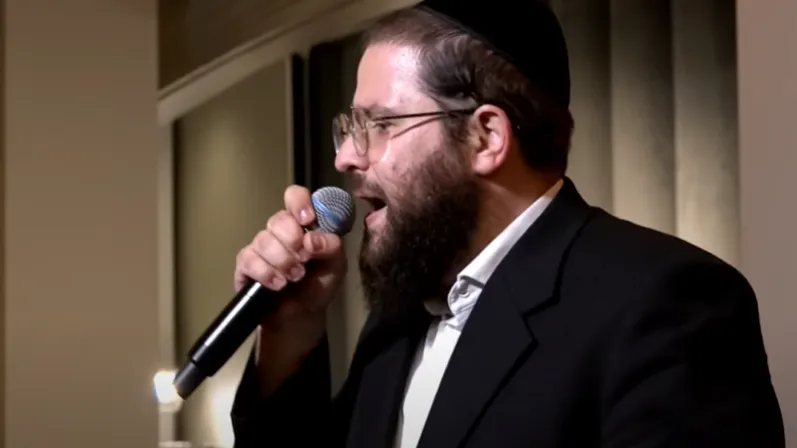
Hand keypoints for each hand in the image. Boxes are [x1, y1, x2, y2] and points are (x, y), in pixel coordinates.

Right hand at [234, 185, 346, 334]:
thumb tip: (312, 239)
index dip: (300, 203)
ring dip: (283, 261)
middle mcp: (281, 231)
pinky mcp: (246, 264)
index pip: (295, 197)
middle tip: (304, 260)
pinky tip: (278, 284)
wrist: (301, 316)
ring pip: (264, 240)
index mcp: (303, 224)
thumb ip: (331, 247)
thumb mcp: (336, 266)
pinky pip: (249, 259)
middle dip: (293, 241)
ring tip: (295, 278)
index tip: (308, 220)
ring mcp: (262, 246)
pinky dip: (266, 273)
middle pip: (279, 219)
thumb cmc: (318, 285)